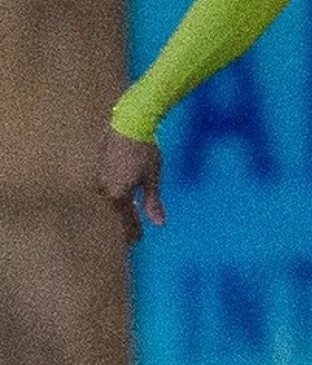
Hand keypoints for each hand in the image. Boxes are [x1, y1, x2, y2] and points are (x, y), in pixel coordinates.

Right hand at [96, 126, 165, 244]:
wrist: (129, 123)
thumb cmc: (144, 151)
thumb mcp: (152, 178)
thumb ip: (153, 202)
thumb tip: (159, 225)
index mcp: (117, 195)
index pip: (125, 220)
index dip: (132, 231)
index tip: (137, 241)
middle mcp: (104, 189)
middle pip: (114, 211)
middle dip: (124, 221)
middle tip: (133, 233)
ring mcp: (99, 178)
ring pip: (110, 199)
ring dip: (119, 207)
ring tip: (130, 213)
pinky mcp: (98, 167)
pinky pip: (107, 187)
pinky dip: (116, 194)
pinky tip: (123, 192)